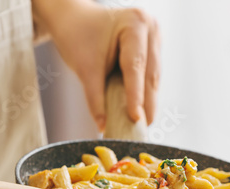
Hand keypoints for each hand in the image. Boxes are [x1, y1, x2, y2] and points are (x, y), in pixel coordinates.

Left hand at [33, 0, 160, 130]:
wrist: (74, 19)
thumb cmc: (77, 36)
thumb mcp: (84, 66)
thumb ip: (95, 96)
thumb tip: (103, 126)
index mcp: (135, 23)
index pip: (135, 65)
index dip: (135, 94)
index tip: (135, 118)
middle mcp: (150, 28)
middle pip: (149, 73)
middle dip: (146, 103)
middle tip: (142, 128)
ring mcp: (154, 38)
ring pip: (153, 77)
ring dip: (148, 101)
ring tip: (142, 124)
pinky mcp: (152, 49)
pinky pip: (150, 76)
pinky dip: (144, 93)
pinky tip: (141, 111)